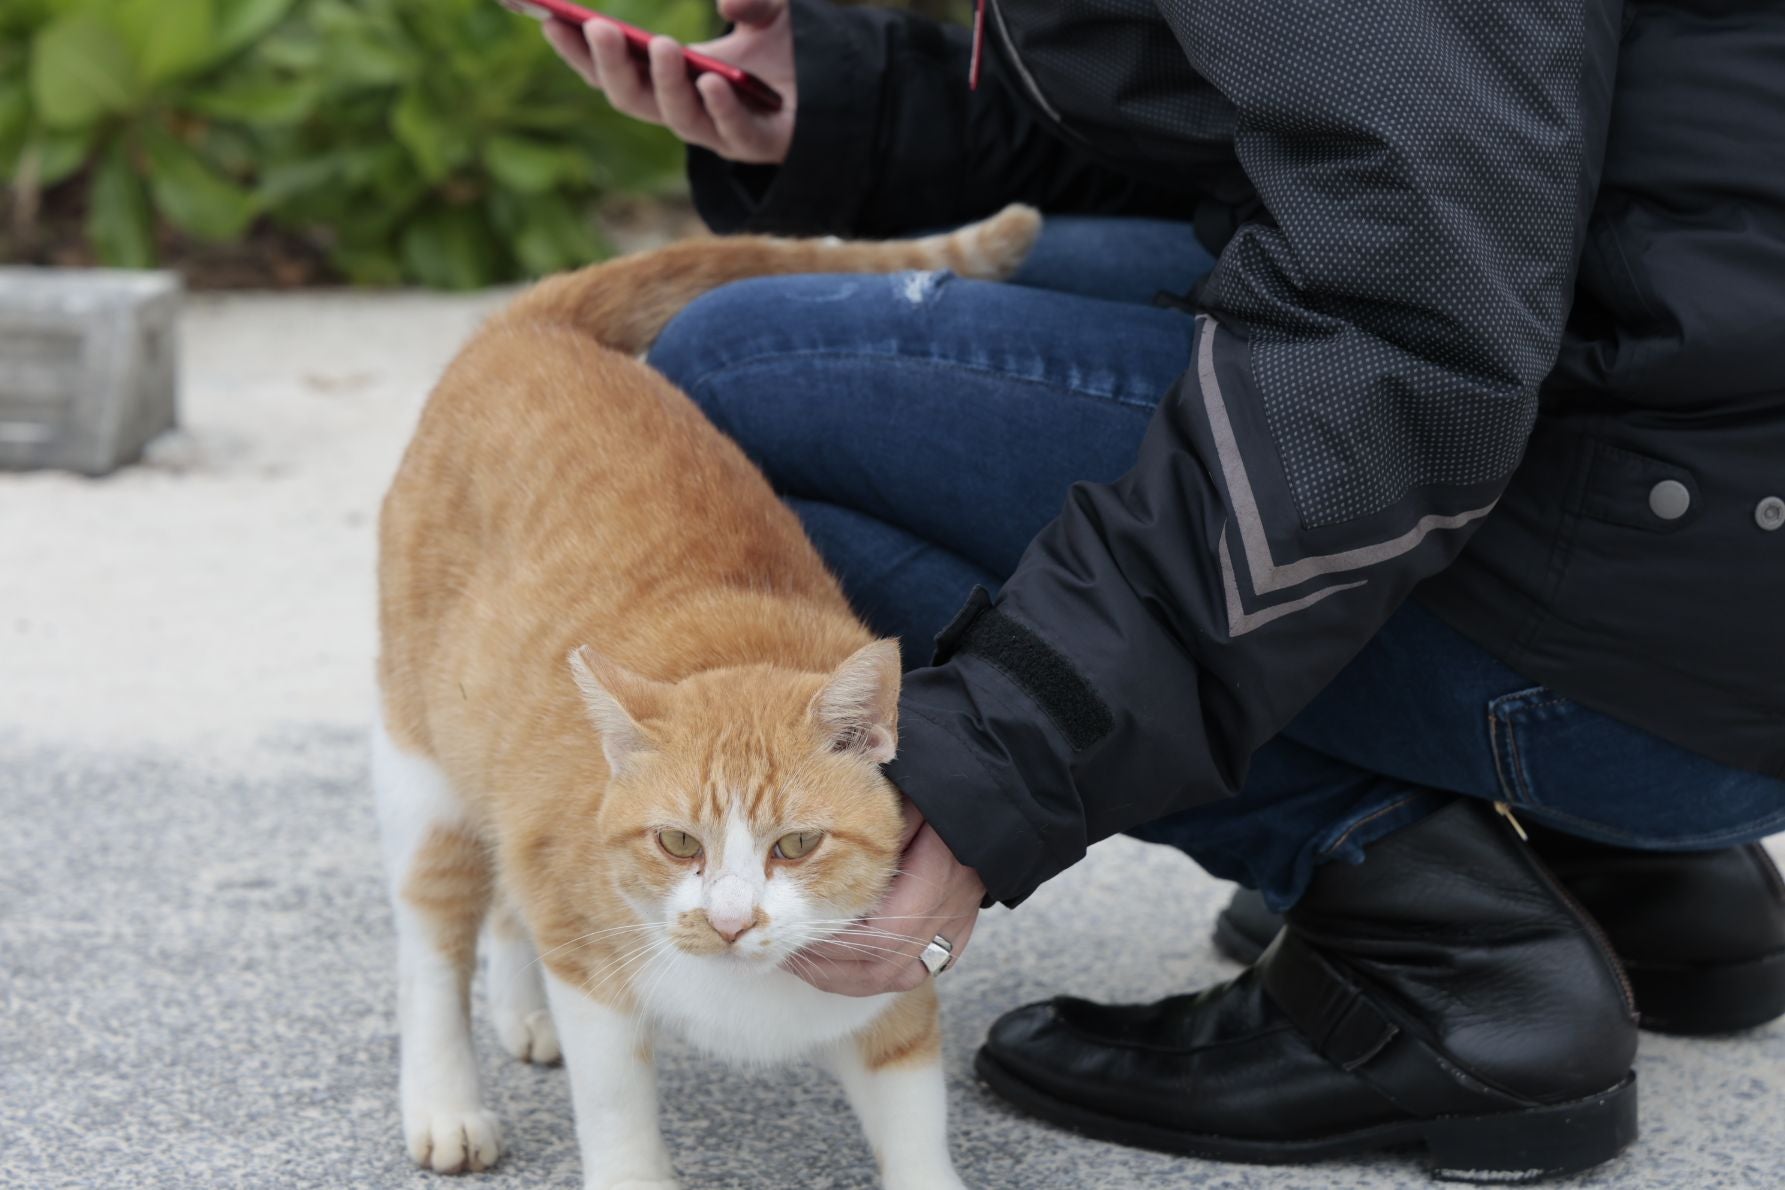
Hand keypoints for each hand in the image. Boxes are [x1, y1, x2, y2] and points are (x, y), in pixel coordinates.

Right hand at [543, 0, 794, 164]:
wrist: (840, 92)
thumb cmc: (791, 50)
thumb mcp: (770, 9)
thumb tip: (726, 3)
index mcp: (668, 77)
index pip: (610, 67)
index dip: (574, 47)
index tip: (544, 16)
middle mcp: (684, 108)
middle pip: (629, 97)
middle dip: (608, 65)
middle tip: (596, 27)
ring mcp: (717, 131)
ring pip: (675, 118)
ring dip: (664, 82)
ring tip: (662, 44)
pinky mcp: (756, 145)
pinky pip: (732, 133)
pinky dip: (720, 108)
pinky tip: (713, 81)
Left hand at [788, 799, 986, 996]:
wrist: (1002, 801)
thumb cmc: (948, 791)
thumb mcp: (909, 797)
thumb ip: (872, 821)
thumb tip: (818, 837)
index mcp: (936, 876)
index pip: (880, 933)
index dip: (834, 942)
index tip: (794, 932)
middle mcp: (948, 910)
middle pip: (883, 967)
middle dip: (830, 970)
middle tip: (787, 954)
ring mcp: (956, 926)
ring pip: (900, 977)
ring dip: (851, 980)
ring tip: (810, 966)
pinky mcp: (960, 933)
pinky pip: (918, 971)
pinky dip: (879, 976)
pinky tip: (848, 968)